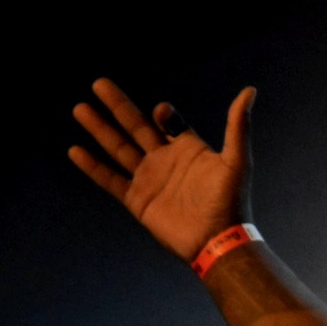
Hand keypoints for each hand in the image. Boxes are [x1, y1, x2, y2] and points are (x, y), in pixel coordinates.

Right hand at [69, 78, 256, 260]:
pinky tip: (75, 151)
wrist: (216, 242)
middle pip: (136, 127)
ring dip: (100, 129)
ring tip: (80, 108)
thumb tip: (250, 90)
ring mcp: (150, 179)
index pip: (169, 123)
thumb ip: (238, 126)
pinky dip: (93, 166)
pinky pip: (110, 180)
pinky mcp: (137, 200)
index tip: (160, 111)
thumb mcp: (236, 160)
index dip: (163, 115)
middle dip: (118, 106)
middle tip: (99, 83)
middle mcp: (166, 161)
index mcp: (189, 150)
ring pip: (118, 148)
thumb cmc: (230, 202)